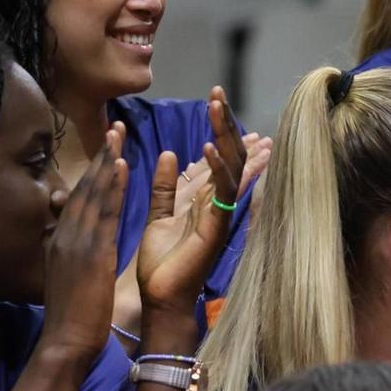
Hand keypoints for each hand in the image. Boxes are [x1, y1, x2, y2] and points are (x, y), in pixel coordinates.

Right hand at [39, 125, 127, 362]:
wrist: (66, 343)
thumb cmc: (72, 319)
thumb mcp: (69, 280)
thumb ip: (72, 258)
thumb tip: (76, 246)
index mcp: (59, 242)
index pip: (76, 200)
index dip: (92, 174)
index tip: (105, 151)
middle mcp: (64, 235)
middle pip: (83, 188)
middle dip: (100, 157)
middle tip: (114, 127)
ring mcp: (75, 241)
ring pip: (92, 193)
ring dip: (107, 161)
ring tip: (119, 134)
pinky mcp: (90, 252)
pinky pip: (104, 212)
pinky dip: (112, 187)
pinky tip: (123, 167)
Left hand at [137, 90, 262, 319]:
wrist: (161, 298)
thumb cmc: (161, 264)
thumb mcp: (158, 216)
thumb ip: (163, 186)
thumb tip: (168, 153)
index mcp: (206, 199)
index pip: (220, 156)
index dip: (220, 128)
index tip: (216, 99)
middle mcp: (219, 204)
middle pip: (231, 155)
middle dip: (226, 123)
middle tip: (218, 93)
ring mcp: (221, 215)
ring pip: (232, 167)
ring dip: (224, 135)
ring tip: (216, 107)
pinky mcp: (216, 228)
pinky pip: (222, 193)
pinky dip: (216, 169)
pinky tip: (206, 147)